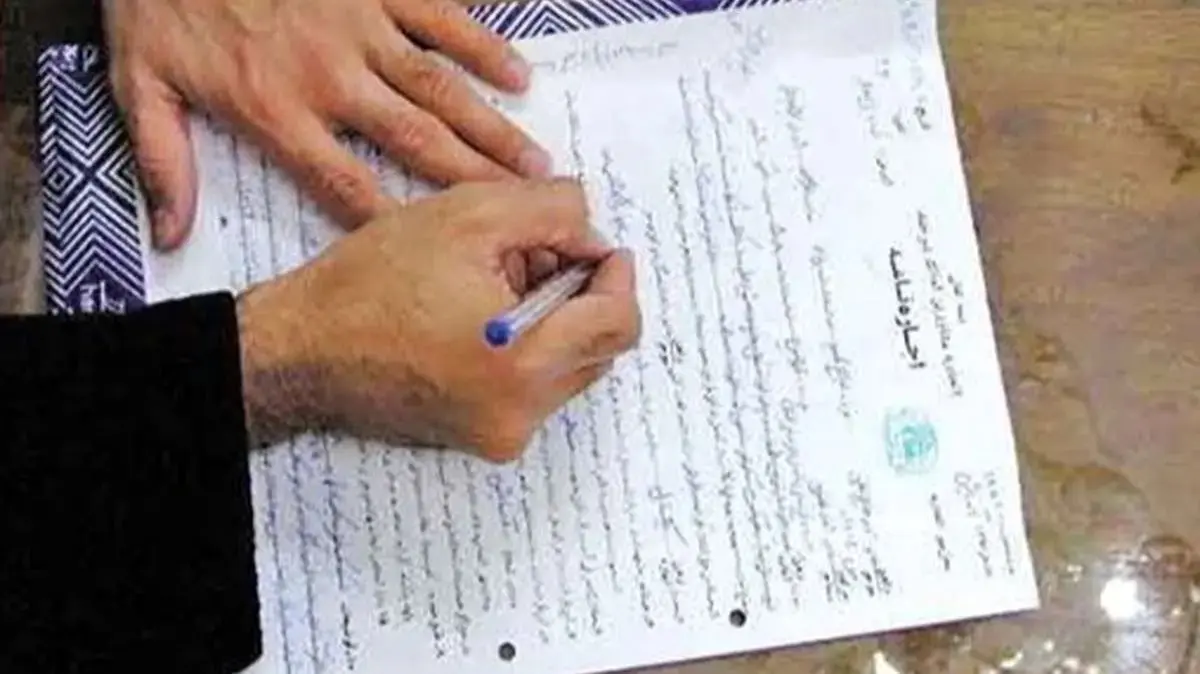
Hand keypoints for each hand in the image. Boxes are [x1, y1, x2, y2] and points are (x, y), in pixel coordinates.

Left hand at [102, 0, 550, 249]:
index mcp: (276, 111)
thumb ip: (164, 162)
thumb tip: (172, 235)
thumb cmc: (160, 3)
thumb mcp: (140, 83)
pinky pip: (441, 18)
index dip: (393, 222)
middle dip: (471, 181)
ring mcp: (360, 27)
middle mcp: (330, 77)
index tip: (438, 251)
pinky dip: (482, 46)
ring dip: (490, 127)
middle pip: (414, 141)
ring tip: (534, 162)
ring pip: (440, 88)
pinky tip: (519, 73)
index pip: (344, 185)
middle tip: (520, 211)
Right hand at [236, 179, 640, 460]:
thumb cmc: (368, 286)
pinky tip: (482, 313)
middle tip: (539, 255)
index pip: (617, 322)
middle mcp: (520, 414)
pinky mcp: (480, 439)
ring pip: (568, 368)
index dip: (616, 276)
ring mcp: (500, 434)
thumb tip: (589, 227)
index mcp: (523, 364)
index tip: (600, 247)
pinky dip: (527, 347)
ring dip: (555, 320)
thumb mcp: (468, 215)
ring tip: (498, 281)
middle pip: (598, 349)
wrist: (298, 352)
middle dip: (582, 295)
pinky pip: (533, 388)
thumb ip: (551, 211)